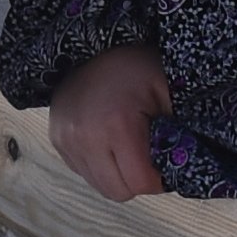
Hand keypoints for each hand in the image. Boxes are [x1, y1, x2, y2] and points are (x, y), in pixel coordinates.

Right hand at [47, 46, 173, 204]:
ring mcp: (67, 140)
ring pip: (99, 185)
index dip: (159, 179)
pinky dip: (99, 165)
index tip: (163, 160)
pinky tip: (106, 140)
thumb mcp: (168, 91)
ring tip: (125, 146)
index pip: (141, 183)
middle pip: (118, 192)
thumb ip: (178, 133)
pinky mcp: (56, 141)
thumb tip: (180, 169)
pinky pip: (84, 172)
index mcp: (117, 124)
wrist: (91, 45)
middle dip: (137, 179)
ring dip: (117, 174)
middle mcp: (85, 136)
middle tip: (145, 155)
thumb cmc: (137, 67)